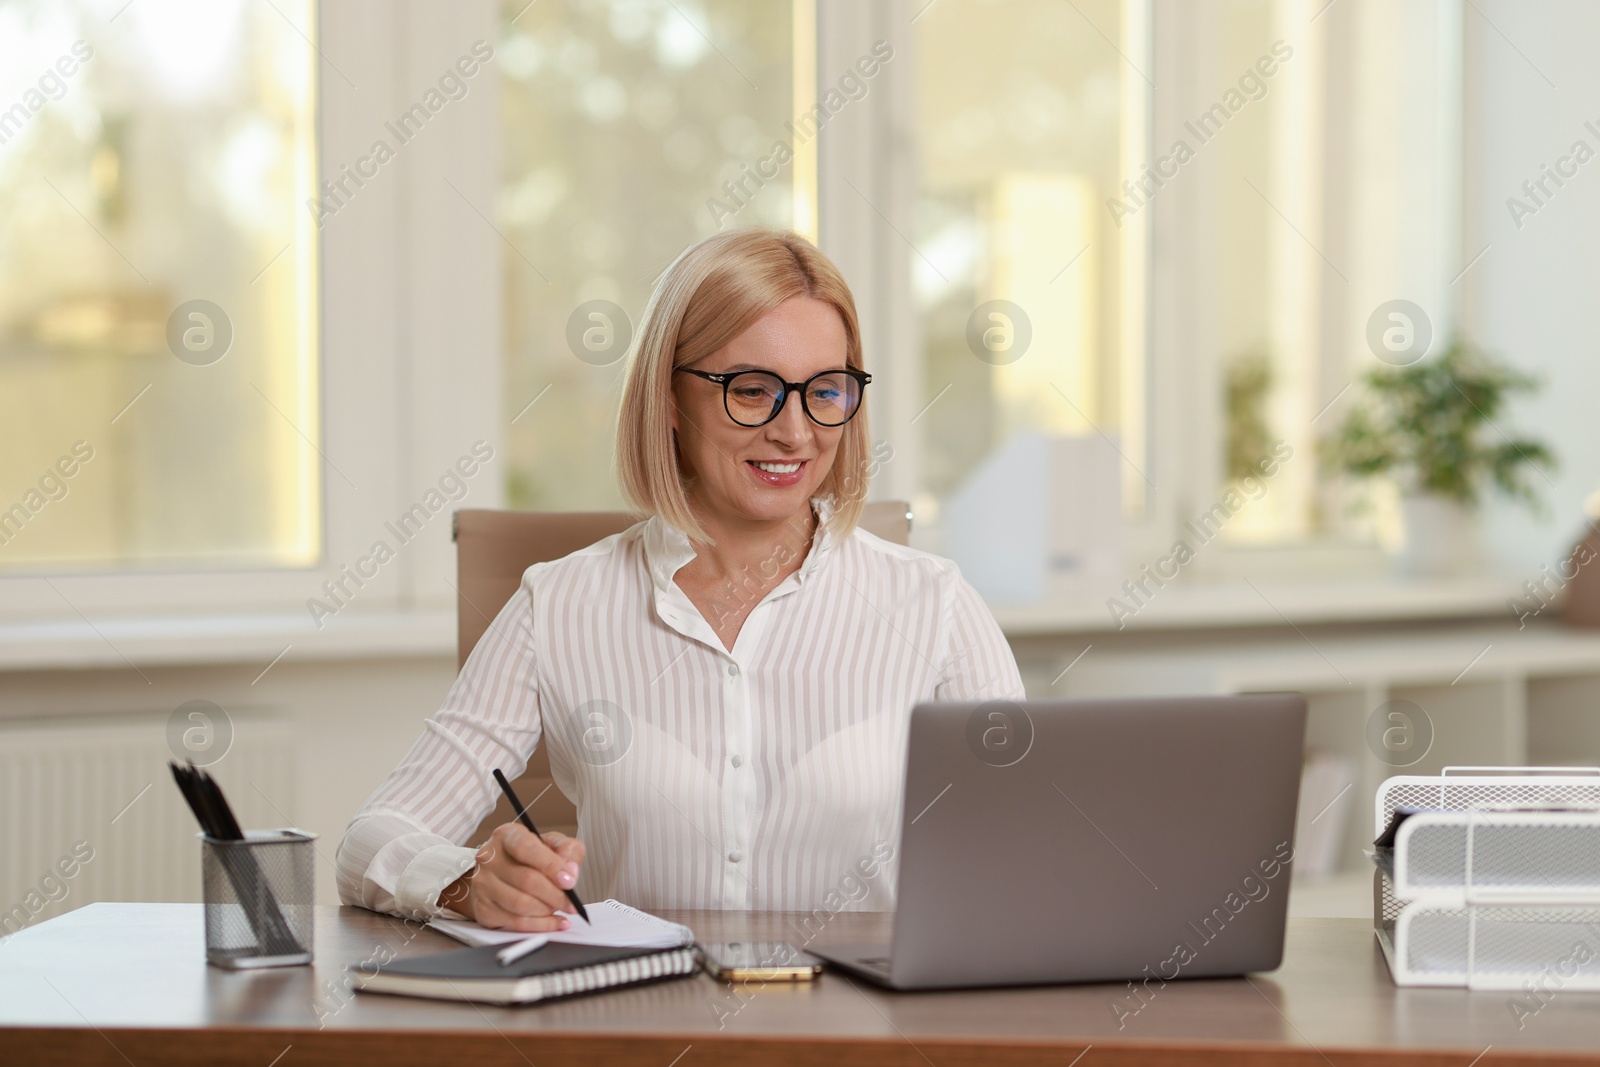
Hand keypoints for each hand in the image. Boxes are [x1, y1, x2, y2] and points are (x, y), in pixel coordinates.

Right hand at [437, 824, 585, 931]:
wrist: (500, 874)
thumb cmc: (530, 857)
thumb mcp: (552, 844)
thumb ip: (568, 851)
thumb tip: (570, 872)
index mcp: (507, 836)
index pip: (526, 848)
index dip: (550, 865)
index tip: (569, 880)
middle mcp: (489, 858)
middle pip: (526, 880)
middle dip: (555, 895)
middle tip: (572, 903)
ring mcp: (483, 884)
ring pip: (520, 904)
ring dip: (547, 910)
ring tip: (560, 908)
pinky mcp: (483, 909)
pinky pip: (515, 922)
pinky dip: (540, 925)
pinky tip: (555, 922)